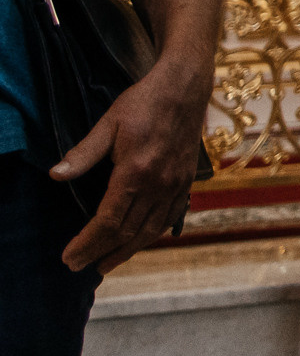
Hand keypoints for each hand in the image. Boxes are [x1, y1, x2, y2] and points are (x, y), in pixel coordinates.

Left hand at [55, 60, 210, 272]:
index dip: (87, 243)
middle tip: (80, 267)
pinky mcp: (186, 180)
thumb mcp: (108, 124)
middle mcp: (159, 183)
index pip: (108, 221)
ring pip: (151, 230)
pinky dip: (154, 234)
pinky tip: (141, 240)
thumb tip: (55, 176)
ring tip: (107, 263)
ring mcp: (176, 184)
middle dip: (101, 253)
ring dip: (128, 251)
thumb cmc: (143, 102)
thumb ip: (83, 154)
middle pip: (128, 232)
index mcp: (136, 171)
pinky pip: (171, 217)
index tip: (69, 257)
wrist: (185, 87)